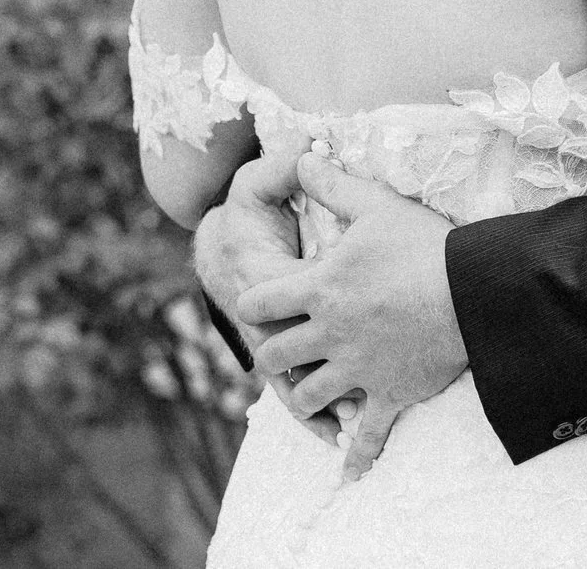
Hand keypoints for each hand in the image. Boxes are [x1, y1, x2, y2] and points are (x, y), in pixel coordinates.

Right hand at [194, 154, 342, 444]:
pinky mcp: (282, 358)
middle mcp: (266, 319)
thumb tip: (306, 147)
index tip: (361, 316)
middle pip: (296, 348)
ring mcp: (273, 344)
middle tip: (366, 376)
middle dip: (326, 363)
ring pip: (296, 380)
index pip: (295, 296)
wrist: (220, 246)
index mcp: (264, 276)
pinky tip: (344, 439)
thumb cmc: (247, 216)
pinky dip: (317, 418)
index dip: (326, 306)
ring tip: (357, 419)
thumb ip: (281, 167)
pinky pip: (297, 395)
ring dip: (323, 398)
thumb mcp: (258, 186)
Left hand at [237, 154, 467, 479]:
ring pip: (308, 395)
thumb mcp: (376, 205)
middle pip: (275, 355)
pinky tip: (349, 470)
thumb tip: (303, 155)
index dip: (255, 302)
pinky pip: (366, 434)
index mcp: (321, 288)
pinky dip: (356, 454)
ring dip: (304, 396)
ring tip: (309, 395)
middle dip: (272, 354)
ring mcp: (358, 368)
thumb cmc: (425, 245)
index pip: (261, 301)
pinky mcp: (389, 393)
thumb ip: (334, 184)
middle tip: (278, 353)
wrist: (474, 291)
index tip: (261, 302)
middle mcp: (329, 332)